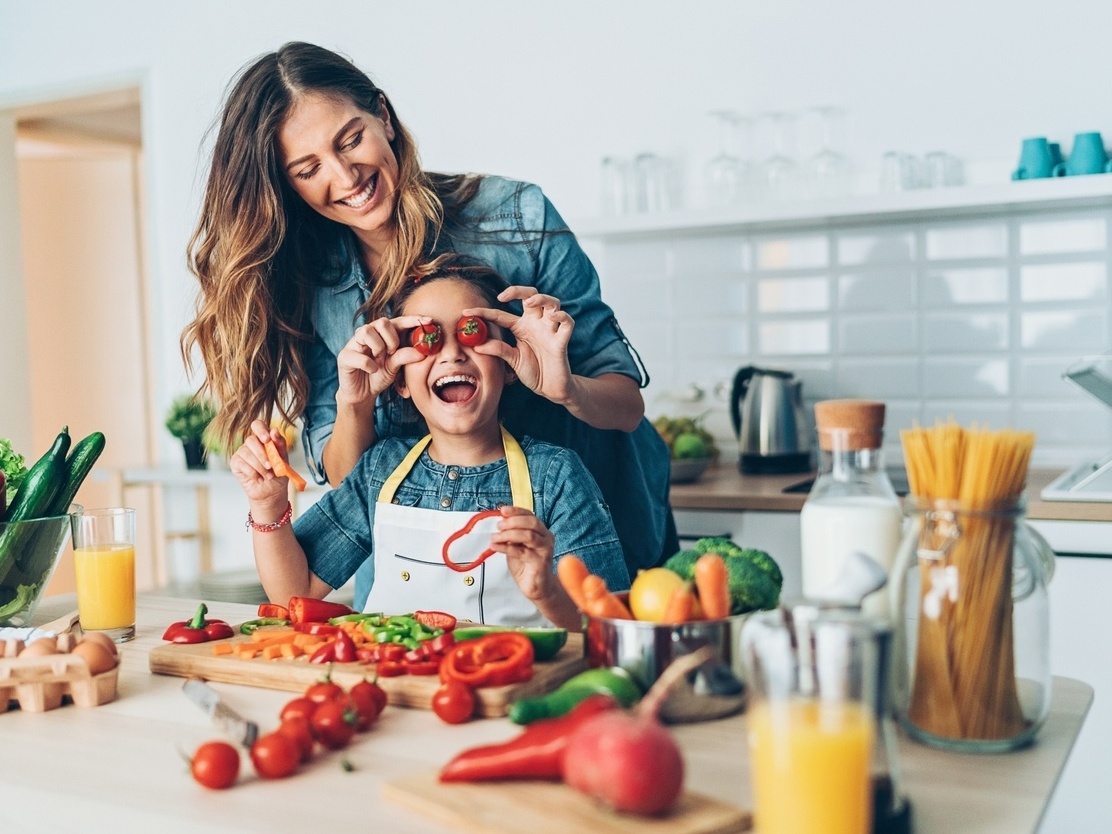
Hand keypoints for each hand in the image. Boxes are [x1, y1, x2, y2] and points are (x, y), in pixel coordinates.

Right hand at [229, 420, 289, 512]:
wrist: (272, 491)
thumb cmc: (278, 473)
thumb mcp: (283, 459)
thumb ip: (280, 445)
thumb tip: (274, 431)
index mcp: (264, 438)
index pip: (257, 425)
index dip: (260, 430)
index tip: (267, 439)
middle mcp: (251, 443)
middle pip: (251, 440)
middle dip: (262, 455)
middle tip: (271, 466)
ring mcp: (242, 452)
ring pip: (246, 454)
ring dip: (259, 467)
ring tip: (268, 476)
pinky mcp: (235, 463)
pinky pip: (241, 464)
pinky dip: (253, 473)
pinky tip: (259, 479)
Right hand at [335, 315, 430, 407]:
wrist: (362, 394)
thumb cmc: (378, 375)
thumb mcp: (395, 367)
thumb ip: (405, 357)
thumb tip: (421, 352)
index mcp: (382, 334)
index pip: (398, 321)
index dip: (413, 320)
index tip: (429, 321)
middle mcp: (368, 334)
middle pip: (382, 322)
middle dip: (392, 339)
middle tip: (392, 353)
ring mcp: (354, 343)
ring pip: (367, 331)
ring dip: (378, 347)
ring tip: (380, 360)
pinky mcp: (345, 356)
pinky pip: (359, 355)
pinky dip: (369, 364)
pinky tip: (372, 370)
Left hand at [467, 286, 573, 405]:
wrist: (549, 388)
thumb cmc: (532, 371)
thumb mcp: (512, 360)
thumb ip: (498, 350)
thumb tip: (476, 345)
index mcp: (520, 327)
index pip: (501, 314)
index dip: (483, 312)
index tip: (467, 313)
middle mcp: (535, 324)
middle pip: (531, 296)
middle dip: (518, 291)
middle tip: (503, 296)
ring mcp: (550, 330)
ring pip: (552, 303)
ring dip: (543, 298)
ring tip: (531, 302)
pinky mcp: (562, 340)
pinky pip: (568, 323)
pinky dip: (563, 316)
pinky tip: (555, 316)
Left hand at [490, 506, 557, 602]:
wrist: (536, 587)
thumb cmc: (527, 566)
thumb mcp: (516, 546)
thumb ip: (511, 535)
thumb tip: (500, 522)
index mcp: (541, 531)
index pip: (530, 515)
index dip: (516, 511)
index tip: (503, 510)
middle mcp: (546, 538)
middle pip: (531, 522)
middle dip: (513, 521)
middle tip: (499, 526)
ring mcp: (545, 550)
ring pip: (528, 535)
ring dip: (508, 534)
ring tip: (495, 537)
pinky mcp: (541, 562)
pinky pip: (522, 551)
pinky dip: (506, 548)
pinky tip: (496, 547)